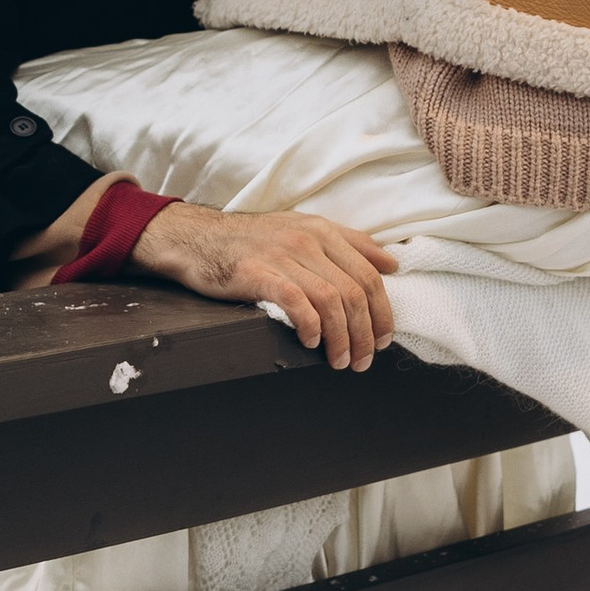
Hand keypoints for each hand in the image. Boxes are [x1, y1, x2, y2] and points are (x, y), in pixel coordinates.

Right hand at [132, 200, 398, 367]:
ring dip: (340, 338)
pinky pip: (297, 302)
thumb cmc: (252, 241)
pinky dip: (310, 327)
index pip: (369, 274)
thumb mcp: (304, 229)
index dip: (382, 312)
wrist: (197, 238)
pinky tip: (309, 343)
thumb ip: (349, 243)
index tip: (382, 339)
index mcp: (323, 231)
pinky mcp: (257, 273)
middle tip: (362, 360)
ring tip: (339, 361)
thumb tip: (391, 263)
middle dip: (365, 333)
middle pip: (354, 292)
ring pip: (330, 301)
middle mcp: (307, 240)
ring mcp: (282, 255)